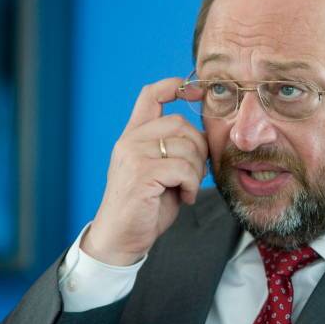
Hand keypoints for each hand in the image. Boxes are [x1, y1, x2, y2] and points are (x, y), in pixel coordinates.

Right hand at [80, 78, 207, 264]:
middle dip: (198, 148)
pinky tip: (184, 197)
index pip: (150, 95)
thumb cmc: (146, 206)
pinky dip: (192, 185)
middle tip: (194, 173)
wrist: (121, 237)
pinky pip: (183, 168)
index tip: (196, 90)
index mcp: (134, 135)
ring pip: (186, 147)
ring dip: (196, 171)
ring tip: (186, 188)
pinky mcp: (141, 174)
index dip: (175, 86)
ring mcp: (133, 155)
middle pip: (180, 123)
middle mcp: (130, 140)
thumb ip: (173, 148)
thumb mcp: (160, 170)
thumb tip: (204, 136)